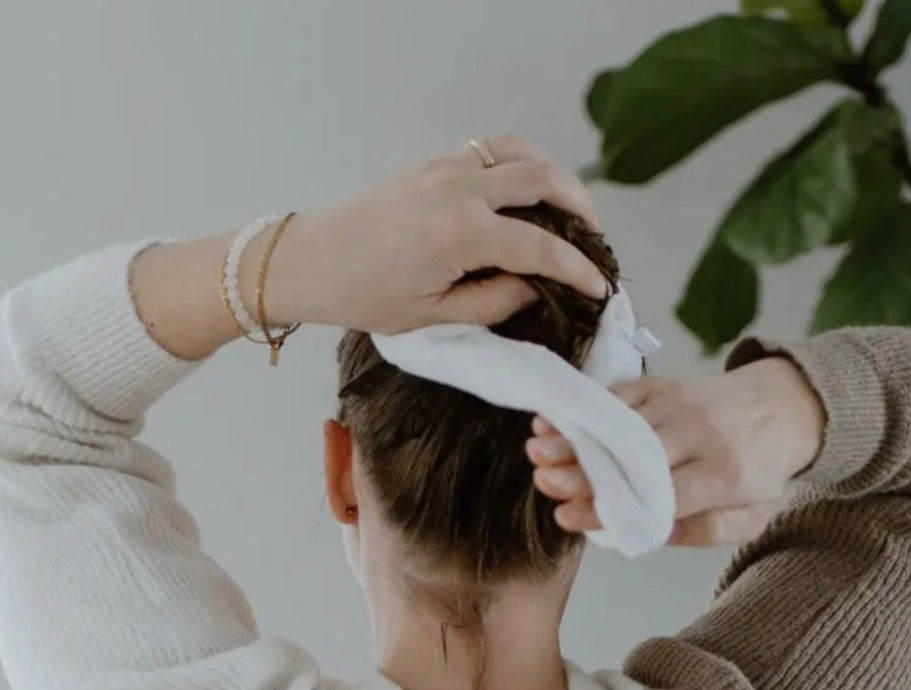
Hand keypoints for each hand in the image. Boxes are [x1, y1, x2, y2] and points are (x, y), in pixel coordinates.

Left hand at [260, 134, 609, 333]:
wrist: (311, 261)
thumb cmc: (364, 296)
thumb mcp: (432, 318)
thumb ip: (492, 304)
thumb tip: (532, 288)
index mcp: (461, 235)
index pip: (540, 248)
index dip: (577, 269)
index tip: (599, 286)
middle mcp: (460, 191)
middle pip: (543, 182)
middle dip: (580, 209)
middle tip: (595, 239)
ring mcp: (447, 169)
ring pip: (522, 155)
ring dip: (556, 176)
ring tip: (572, 208)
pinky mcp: (435, 163)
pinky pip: (493, 150)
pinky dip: (523, 163)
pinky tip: (532, 188)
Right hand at [525, 356, 826, 545]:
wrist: (783, 407)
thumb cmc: (759, 472)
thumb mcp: (750, 518)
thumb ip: (704, 530)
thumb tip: (650, 530)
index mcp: (726, 473)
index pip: (660, 494)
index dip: (612, 506)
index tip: (570, 517)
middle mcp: (702, 432)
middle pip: (634, 454)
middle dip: (586, 468)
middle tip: (545, 481)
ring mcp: (680, 402)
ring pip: (620, 422)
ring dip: (576, 435)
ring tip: (537, 451)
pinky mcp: (663, 383)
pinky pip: (618, 396)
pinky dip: (584, 409)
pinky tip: (554, 421)